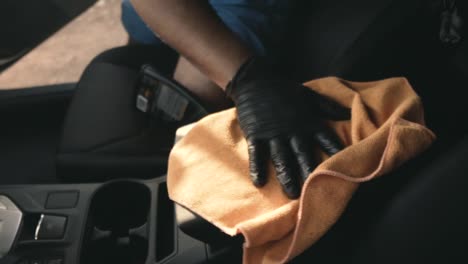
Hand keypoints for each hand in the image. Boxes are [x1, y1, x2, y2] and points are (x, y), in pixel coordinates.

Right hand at [227, 57, 349, 198]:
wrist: (255, 82)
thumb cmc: (284, 91)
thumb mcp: (309, 96)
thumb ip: (328, 107)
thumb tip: (350, 113)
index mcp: (308, 122)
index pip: (326, 140)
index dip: (336, 153)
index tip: (346, 168)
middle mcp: (293, 131)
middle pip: (303, 155)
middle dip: (310, 173)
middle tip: (316, 192)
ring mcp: (273, 134)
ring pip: (282, 159)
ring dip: (287, 176)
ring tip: (292, 194)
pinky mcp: (256, 135)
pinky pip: (256, 154)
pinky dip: (257, 168)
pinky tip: (259, 183)